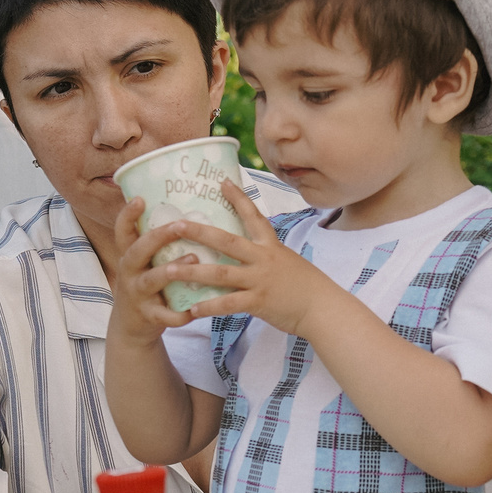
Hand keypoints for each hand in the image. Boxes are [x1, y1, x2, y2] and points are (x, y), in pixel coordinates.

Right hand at [110, 197, 197, 341]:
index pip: (123, 231)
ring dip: (172, 269)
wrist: (131, 328)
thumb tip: (187, 214)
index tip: (140, 199)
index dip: (128, 215)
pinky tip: (195, 310)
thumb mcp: (144, 265)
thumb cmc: (146, 287)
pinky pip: (165, 316)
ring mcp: (137, 295)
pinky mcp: (148, 316)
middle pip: (137, 251)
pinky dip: (179, 314)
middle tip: (180, 225)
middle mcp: (130, 272)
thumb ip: (157, 246)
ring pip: (151, 280)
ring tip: (193, 259)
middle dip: (158, 237)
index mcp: (130, 256)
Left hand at [113, 182, 334, 337]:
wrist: (323, 309)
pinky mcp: (259, 302)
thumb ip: (264, 254)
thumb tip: (245, 250)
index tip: (221, 182)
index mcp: (270, 245)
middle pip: (226, 241)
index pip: (253, 216)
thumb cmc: (305, 286)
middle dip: (199, 232)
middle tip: (175, 224)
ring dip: (193, 271)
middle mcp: (263, 258)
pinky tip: (192, 309)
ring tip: (168, 270)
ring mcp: (260, 280)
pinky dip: (209, 307)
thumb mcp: (286, 261)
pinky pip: (229, 304)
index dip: (237, 198)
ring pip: (221, 273)